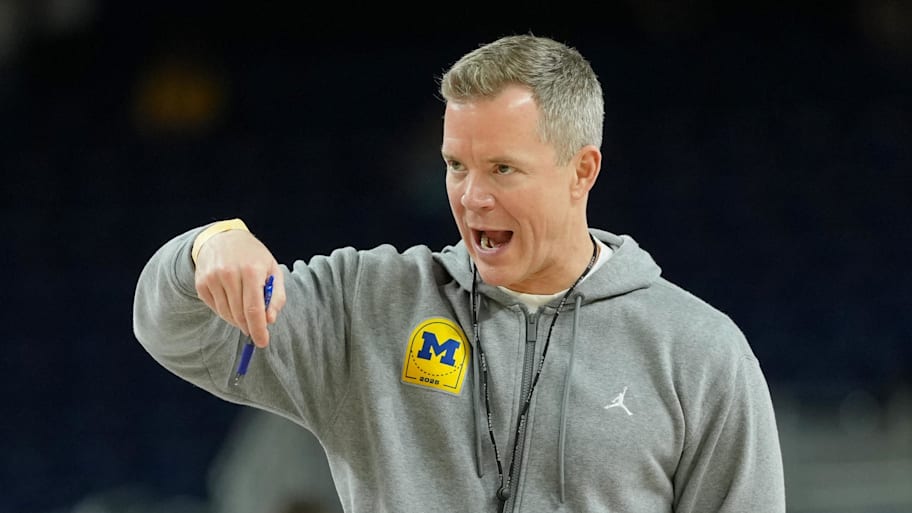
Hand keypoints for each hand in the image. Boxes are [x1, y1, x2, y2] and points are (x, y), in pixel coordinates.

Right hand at [193, 230, 285, 346]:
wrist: (223, 238)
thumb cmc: (253, 256)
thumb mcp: (272, 270)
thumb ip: (276, 296)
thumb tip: (269, 320)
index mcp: (251, 270)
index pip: (253, 308)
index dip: (258, 329)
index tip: (263, 342)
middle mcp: (229, 273)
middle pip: (239, 314)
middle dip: (249, 327)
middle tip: (255, 331)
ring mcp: (212, 278)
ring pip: (226, 314)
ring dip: (238, 320)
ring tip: (245, 313)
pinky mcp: (201, 283)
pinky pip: (215, 308)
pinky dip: (226, 312)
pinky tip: (232, 301)